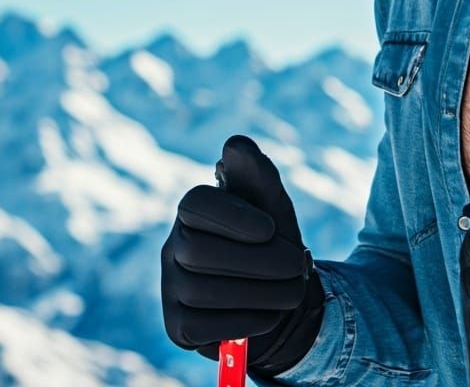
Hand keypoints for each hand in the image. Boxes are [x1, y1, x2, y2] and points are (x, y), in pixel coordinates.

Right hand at [161, 135, 324, 375]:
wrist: (278, 294)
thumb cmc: (273, 240)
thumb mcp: (273, 205)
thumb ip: (258, 174)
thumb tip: (235, 143)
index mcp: (194, 209)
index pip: (196, 204)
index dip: (232, 217)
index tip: (271, 229)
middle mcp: (172, 247)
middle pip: (198, 252)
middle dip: (257, 260)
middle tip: (297, 264)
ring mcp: (170, 288)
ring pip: (202, 291)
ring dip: (259, 292)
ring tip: (293, 289)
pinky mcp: (178, 328)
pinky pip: (203, 327)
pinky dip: (246, 320)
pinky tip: (271, 313)